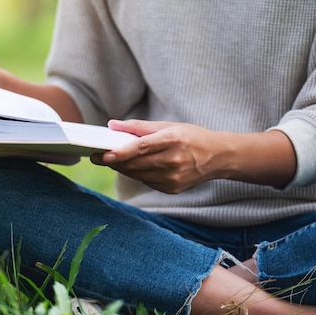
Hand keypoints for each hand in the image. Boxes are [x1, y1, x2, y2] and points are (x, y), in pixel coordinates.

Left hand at [91, 119, 232, 193]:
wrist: (219, 157)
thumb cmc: (191, 137)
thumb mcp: (168, 125)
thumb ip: (139, 127)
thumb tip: (112, 126)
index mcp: (173, 140)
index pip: (141, 148)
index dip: (120, 153)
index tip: (103, 154)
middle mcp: (174, 161)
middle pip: (136, 164)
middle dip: (114, 161)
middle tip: (96, 156)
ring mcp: (173, 178)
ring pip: (138, 174)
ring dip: (122, 168)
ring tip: (111, 160)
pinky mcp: (172, 189)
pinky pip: (146, 181)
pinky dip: (137, 173)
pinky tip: (133, 166)